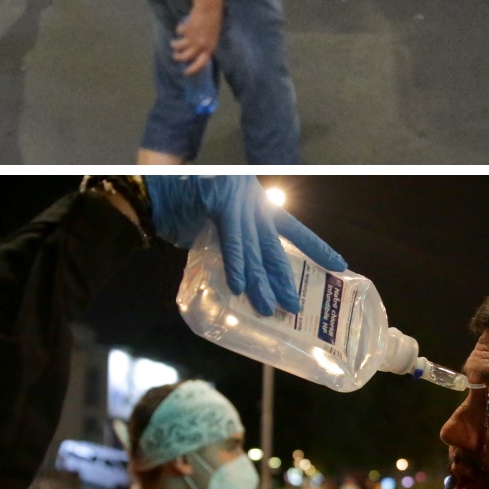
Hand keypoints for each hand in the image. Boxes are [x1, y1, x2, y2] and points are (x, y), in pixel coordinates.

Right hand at [143, 176, 348, 316]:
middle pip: (274, 248)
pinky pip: (230, 242)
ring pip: (254, 249)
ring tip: (272, 307)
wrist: (149, 180)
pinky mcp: (219, 203)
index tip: (339, 264)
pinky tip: (239, 286)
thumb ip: (224, 239)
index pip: (292, 229)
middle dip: (284, 279)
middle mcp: (251, 202)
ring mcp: (237, 201)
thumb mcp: (207, 218)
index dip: (315, 247)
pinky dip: (235, 265)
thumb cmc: (174, 197)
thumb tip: (230, 268)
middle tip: (295, 307)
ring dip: (261, 281)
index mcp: (253, 202)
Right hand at [170, 0, 222, 75]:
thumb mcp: (212, 37)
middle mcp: (201, 45)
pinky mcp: (186, 30)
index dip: (193, 69)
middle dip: (178, 57)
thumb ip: (206, 46)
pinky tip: (181, 28)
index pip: (201, 63)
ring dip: (174, 45)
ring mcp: (193, 38)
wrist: (210, 9)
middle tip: (175, 56)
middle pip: (185, 57)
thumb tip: (197, 53)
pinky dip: (179, 30)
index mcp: (209, 48)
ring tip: (173, 43)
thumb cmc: (213, 22)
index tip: (186, 72)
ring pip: (179, 47)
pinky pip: (179, 33)